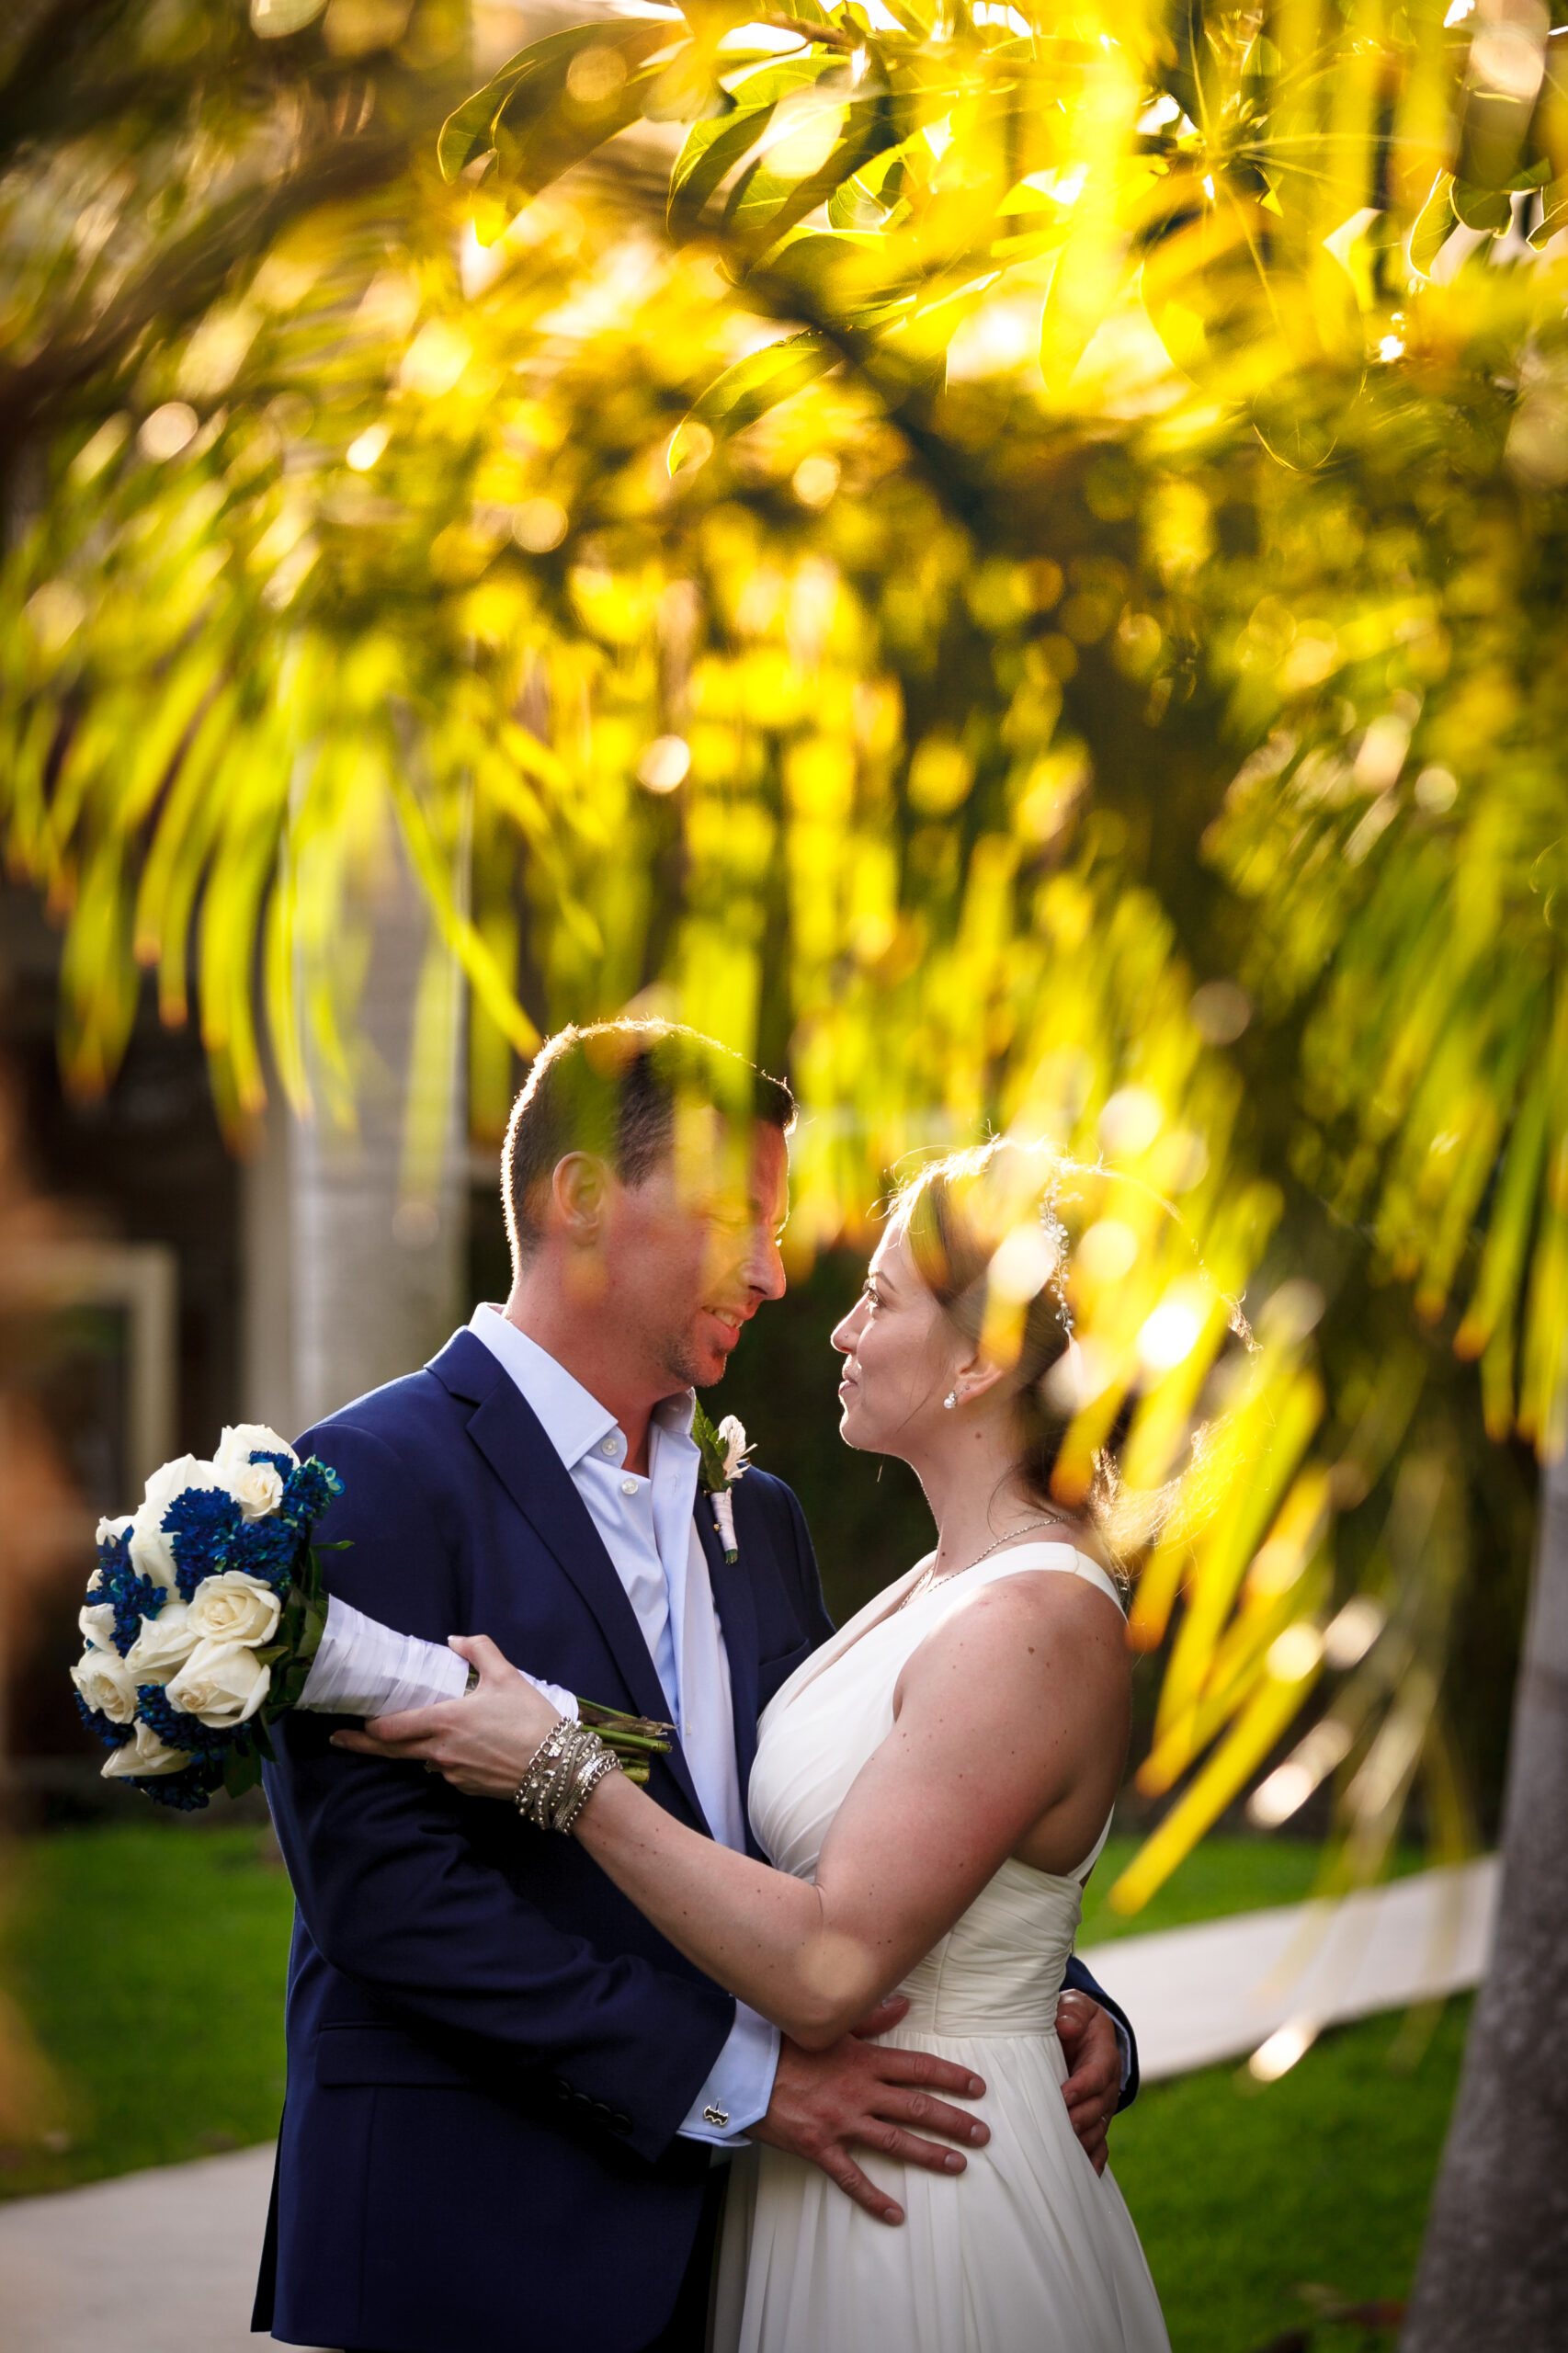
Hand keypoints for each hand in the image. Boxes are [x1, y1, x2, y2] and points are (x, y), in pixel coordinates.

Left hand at [330, 1634, 552, 1796]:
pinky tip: (460, 1749)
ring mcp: (451, 1774)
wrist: (559, 1768)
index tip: (349, 1723)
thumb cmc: (531, 1719)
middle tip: (338, 1740)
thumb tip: (454, 1641)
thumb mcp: (507, 1675)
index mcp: (444, 1721)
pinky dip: (443, 1760)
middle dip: (361, 1745)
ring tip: (413, 1735)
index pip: (390, 1728)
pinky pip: (444, 1772)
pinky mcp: (466, 1788)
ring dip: (412, 1749)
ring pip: (420, 1760)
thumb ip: (479, 1650)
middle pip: (390, 1751)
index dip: (367, 1727)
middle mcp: (440, 1752)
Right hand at [747, 1995, 988, 2225]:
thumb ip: (870, 2017)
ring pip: (895, 2142)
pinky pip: (851, 2178)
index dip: (951, 2078)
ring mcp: (841, 2122)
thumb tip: (904, 2004)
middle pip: (917, 2108)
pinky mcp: (820, 2148)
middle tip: (982, 2134)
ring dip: (929, 2155)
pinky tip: (896, 2214)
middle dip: (953, 2121)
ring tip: (958, 2165)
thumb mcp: (829, 2025)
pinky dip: (873, 2198)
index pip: (918, 2067)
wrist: (742, 2069)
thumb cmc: (785, 2042)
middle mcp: (860, 2092)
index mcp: (864, 2060)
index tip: (978, 2088)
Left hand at [1056, 1990, 1119, 2174]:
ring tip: (1061, 2154)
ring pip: (1097, 2130)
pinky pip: (1100, 2146)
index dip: (1082, 2087)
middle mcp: (1107, 2086)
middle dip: (1080, 2119)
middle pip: (1098, 2108)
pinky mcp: (1095, 2122)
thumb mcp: (1075, 2006)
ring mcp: (1103, 2108)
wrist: (1081, 2034)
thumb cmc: (1072, 2019)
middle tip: (1060, 2127)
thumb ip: (1072, 2011)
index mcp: (1104, 2056)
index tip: (1064, 2096)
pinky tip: (1084, 2178)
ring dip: (1082, 2142)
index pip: (1097, 2074)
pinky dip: (1094, 2162)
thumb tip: (1065, 2025)